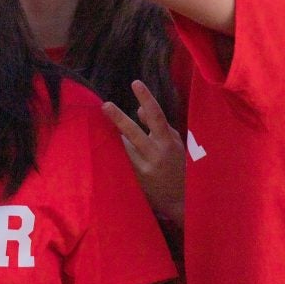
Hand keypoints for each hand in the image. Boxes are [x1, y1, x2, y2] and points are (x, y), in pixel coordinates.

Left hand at [101, 81, 185, 222]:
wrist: (179, 200)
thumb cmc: (177, 167)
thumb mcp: (173, 144)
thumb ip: (158, 127)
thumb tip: (138, 109)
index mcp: (168, 142)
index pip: (157, 117)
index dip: (146, 99)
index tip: (136, 83)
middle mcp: (156, 154)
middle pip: (134, 133)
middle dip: (118, 119)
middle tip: (105, 105)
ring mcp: (144, 168)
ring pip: (123, 146)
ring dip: (118, 139)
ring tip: (114, 137)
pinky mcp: (134, 179)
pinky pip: (121, 160)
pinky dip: (115, 153)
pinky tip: (110, 152)